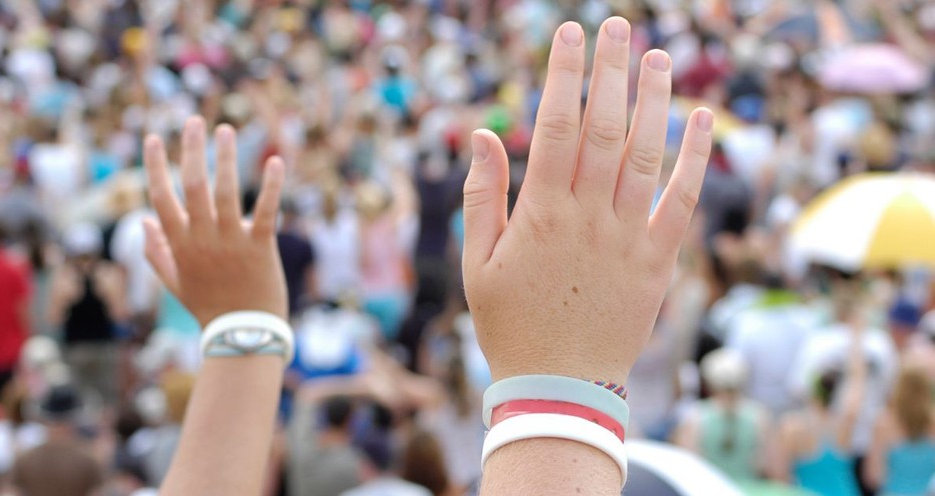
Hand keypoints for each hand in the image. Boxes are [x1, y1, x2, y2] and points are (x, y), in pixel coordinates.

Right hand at [142, 117, 286, 326]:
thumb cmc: (209, 307)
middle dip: (191, 149)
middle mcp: (202, 238)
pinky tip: (276, 162)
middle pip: (192, 185)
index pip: (161, 197)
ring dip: (226, 158)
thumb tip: (143, 219)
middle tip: (194, 120)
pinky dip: (271, 186)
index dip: (156, 166)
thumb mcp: (175, 283)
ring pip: (225, 192)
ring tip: (227, 129)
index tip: (154, 138)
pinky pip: (265, 211)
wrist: (242, 335)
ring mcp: (231, 241)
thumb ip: (156, 252)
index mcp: (179, 244)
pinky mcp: (260, 247)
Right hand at [462, 18, 712, 383]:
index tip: (568, 35)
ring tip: (660, 58)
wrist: (559, 387)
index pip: (555, 126)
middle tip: (619, 27)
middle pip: (605, 128)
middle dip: (611, 72)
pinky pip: (682, 202)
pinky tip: (704, 120)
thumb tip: (482, 134)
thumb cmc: (510, 325)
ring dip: (655, 102)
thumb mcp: (477, 265)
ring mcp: (628, 238)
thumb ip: (482, 197)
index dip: (563, 75)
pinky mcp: (658, 261)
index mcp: (541, 214)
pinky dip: (696, 159)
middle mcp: (588, 217)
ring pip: (646, 156)